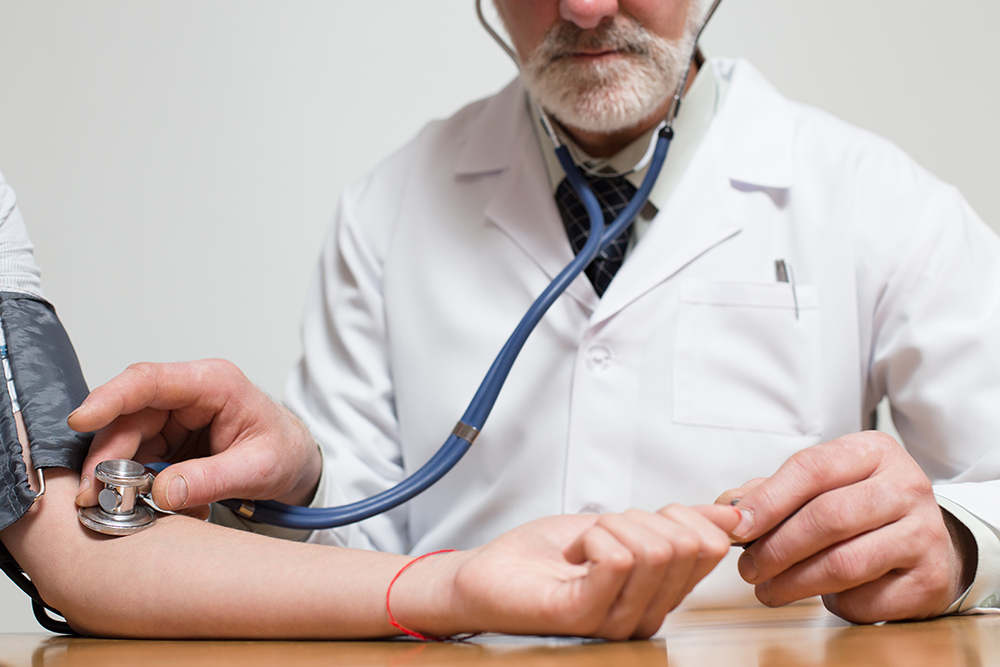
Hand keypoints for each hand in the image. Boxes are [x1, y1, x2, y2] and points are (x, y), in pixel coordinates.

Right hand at [70, 360, 322, 515]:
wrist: (296, 463)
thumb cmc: (284, 451)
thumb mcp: (258, 469)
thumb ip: (211, 479)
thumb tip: (163, 491)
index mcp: (214, 383)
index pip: (151, 381)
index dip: (111, 397)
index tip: (82, 420)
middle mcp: (188, 394)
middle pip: (128, 416)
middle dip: (106, 456)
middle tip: (93, 495)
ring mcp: (175, 416)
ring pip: (125, 439)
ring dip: (114, 473)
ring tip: (116, 507)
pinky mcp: (168, 439)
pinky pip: (135, 458)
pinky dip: (132, 483)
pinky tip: (143, 504)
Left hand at [391, 504, 741, 639]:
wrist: (485, 579)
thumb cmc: (545, 557)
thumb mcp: (619, 527)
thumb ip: (673, 524)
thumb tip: (730, 513)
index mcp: (660, 593)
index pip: (709, 547)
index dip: (680, 514)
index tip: (638, 518)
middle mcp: (646, 614)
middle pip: (687, 545)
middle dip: (642, 517)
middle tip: (603, 531)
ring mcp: (617, 620)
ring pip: (655, 550)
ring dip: (611, 526)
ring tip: (584, 545)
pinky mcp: (583, 616)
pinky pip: (616, 560)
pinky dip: (592, 538)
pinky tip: (573, 556)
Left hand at [715, 431, 973, 622]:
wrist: (928, 542)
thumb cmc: (861, 509)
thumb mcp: (824, 484)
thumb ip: (773, 491)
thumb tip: (728, 508)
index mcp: (873, 451)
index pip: (812, 468)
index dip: (768, 500)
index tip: (738, 526)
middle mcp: (906, 486)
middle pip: (828, 517)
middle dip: (777, 548)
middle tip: (749, 569)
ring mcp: (924, 533)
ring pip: (845, 562)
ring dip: (795, 582)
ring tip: (769, 590)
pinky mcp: (930, 579)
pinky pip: (867, 598)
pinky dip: (835, 603)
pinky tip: (821, 597)